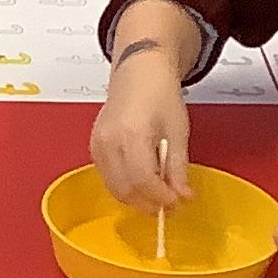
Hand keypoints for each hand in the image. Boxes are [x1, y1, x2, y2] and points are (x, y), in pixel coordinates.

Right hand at [92, 50, 193, 211]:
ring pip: (114, 188)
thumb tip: (183, 195)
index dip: (161, 197)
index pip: (143, 181)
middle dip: (149, 203)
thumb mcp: (178, 131)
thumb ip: (178, 167)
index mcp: (132, 134)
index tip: (176, 202)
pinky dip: (125, 187)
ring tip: (158, 194)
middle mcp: (110, 141)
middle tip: (169, 205)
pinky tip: (142, 182)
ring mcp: (98, 145)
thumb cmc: (158, 93)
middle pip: (126, 189)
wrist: (139, 72)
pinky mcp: (94, 148)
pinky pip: (108, 178)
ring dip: (137, 198)